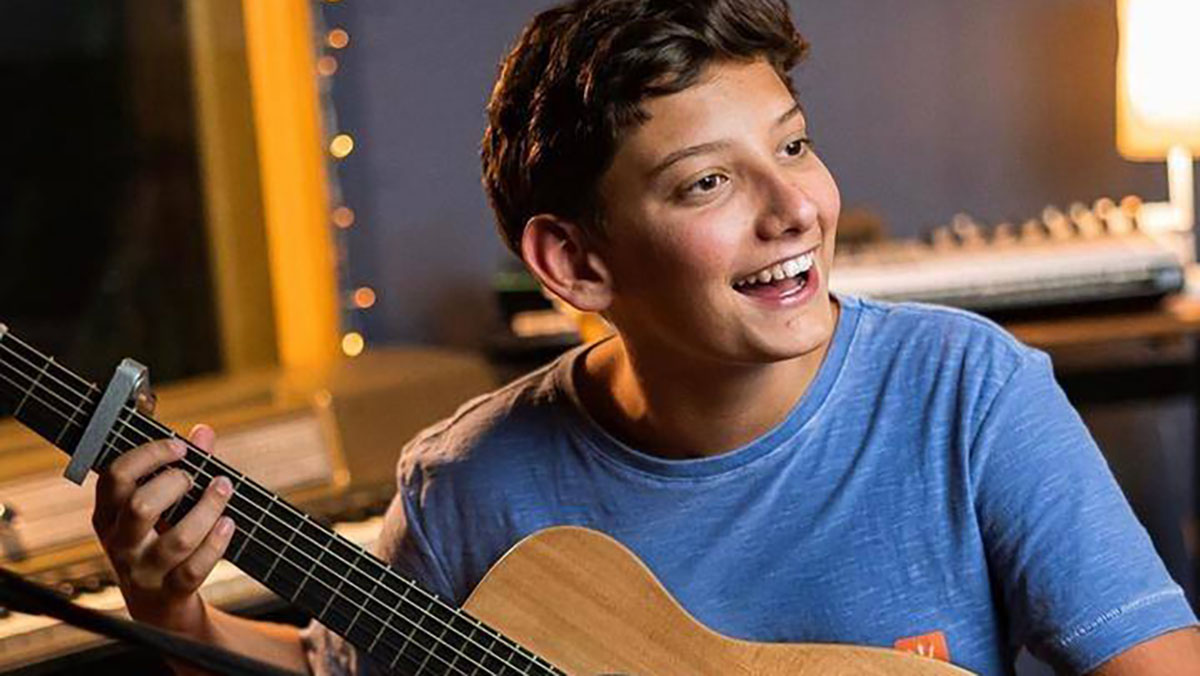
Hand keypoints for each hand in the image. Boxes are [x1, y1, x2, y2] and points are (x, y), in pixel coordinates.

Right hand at [91, 424, 234, 636]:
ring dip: (207, 509)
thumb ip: (183, 468)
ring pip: (176, 539)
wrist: (159, 610)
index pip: (115, 477)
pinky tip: (229, 523)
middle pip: (140, 506)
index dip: (149, 455)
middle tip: (194, 477)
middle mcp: (120, 544)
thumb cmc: (159, 543)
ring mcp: (143, 572)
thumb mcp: (162, 509)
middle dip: (174, 483)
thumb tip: (203, 432)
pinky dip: (216, 543)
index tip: (179, 447)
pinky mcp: (169, 595)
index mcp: (108, 516)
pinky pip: (194, 569)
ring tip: (223, 489)